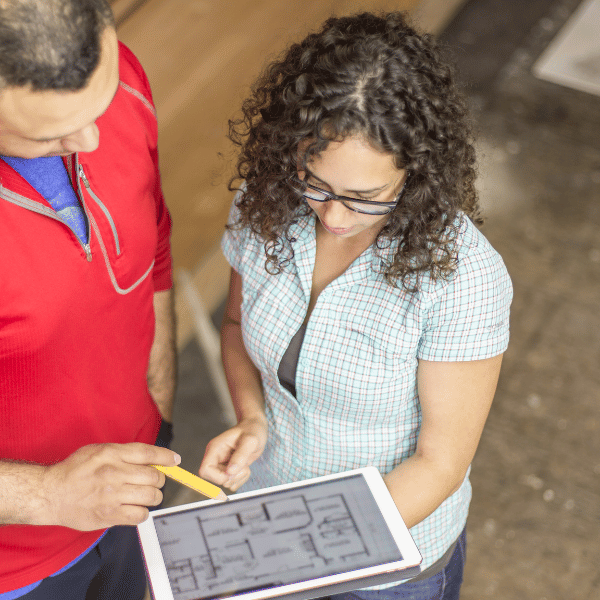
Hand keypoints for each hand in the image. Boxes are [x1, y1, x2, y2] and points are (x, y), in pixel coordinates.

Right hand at [41, 443, 180, 530]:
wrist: (50, 493)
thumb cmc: (76, 470)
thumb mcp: (99, 451)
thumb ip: (125, 453)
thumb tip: (154, 459)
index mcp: (111, 453)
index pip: (149, 453)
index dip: (167, 457)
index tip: (175, 460)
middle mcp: (113, 472)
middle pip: (154, 476)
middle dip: (158, 480)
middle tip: (152, 482)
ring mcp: (111, 495)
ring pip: (152, 496)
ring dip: (152, 497)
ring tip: (143, 496)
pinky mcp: (108, 515)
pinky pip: (140, 516)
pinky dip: (142, 513)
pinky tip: (134, 509)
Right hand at [199, 416, 267, 490]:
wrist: (256, 428)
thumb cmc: (252, 430)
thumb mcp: (250, 441)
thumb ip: (241, 455)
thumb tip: (230, 472)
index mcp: (215, 448)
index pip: (204, 470)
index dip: (218, 476)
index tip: (233, 471)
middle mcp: (216, 457)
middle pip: (215, 480)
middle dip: (232, 477)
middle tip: (244, 466)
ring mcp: (222, 464)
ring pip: (225, 483)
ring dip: (238, 478)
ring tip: (246, 464)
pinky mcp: (230, 469)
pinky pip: (232, 484)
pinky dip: (241, 479)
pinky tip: (246, 468)